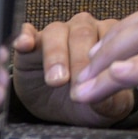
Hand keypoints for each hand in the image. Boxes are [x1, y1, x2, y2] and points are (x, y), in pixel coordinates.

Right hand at [12, 14, 134, 125]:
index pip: (112, 42)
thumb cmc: (90, 102)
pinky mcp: (32, 40)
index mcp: (112, 39)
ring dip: (55, 55)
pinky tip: (25, 45)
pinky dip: (26, 37)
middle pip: (83, 34)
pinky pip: (28, 32)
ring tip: (55, 79)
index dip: (103, 64)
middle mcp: (87, 28)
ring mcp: (60, 31)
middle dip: (78, 61)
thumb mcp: (104, 107)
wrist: (61, 111)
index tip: (94, 86)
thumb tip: (104, 99)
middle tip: (74, 85)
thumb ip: (109, 101)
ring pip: (56, 32)